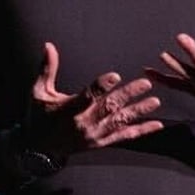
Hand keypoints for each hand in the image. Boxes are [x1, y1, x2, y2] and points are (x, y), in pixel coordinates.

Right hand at [25, 42, 163, 159]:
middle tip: (145, 84)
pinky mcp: (101, 143)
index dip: (101, 85)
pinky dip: (141, 131)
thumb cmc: (38, 116)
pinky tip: (156, 124)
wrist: (38, 149)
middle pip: (109, 107)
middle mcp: (84, 123)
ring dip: (139, 111)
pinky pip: (124, 137)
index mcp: (69, 109)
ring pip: (120, 122)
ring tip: (155, 101)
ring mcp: (94, 135)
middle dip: (128, 95)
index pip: (88, 96)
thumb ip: (47, 69)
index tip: (115, 75)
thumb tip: (48, 45)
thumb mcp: (38, 92)